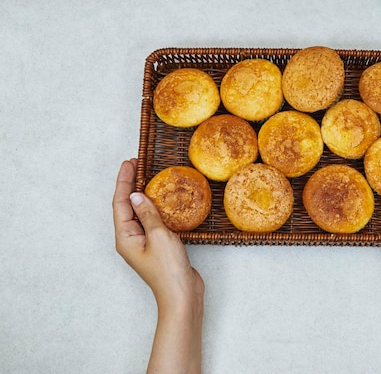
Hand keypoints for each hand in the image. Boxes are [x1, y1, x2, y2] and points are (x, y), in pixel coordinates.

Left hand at [112, 159, 203, 373]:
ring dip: (143, 195)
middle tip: (138, 164)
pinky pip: (152, 222)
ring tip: (149, 176)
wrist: (182, 295)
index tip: (130, 162)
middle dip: (130, 185)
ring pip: (139, 213)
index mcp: (125, 237)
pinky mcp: (157, 246)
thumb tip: (136, 196)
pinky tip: (163, 201)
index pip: (120, 203)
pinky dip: (155, 208)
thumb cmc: (169, 270)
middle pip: (126, 207)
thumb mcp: (160, 236)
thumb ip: (148, 214)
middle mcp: (131, 239)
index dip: (123, 181)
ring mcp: (143, 244)